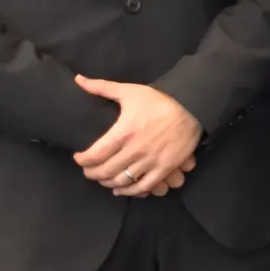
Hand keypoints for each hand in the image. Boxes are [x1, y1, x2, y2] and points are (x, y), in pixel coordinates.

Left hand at [73, 78, 201, 196]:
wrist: (192, 107)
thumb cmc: (158, 100)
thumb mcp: (129, 91)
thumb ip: (101, 88)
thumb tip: (78, 79)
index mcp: (123, 133)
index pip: (94, 155)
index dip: (82, 161)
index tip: (79, 158)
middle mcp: (134, 150)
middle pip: (105, 171)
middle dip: (92, 174)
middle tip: (89, 170)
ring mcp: (150, 161)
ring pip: (122, 181)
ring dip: (108, 183)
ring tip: (104, 179)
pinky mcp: (164, 168)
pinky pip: (144, 186)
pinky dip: (130, 191)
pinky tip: (121, 189)